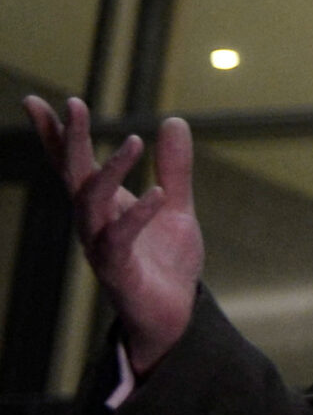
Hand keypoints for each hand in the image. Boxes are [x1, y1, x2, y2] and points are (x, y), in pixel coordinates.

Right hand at [26, 96, 202, 375]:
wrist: (173, 313)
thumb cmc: (164, 260)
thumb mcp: (176, 205)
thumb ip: (174, 167)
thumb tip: (173, 120)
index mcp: (104, 204)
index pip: (72, 164)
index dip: (54, 134)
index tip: (34, 101)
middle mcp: (94, 222)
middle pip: (74, 175)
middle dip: (69, 140)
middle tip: (73, 104)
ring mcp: (102, 245)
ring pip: (91, 204)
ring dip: (109, 171)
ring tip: (134, 140)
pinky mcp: (119, 270)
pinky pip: (120, 239)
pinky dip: (136, 214)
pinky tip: (156, 193)